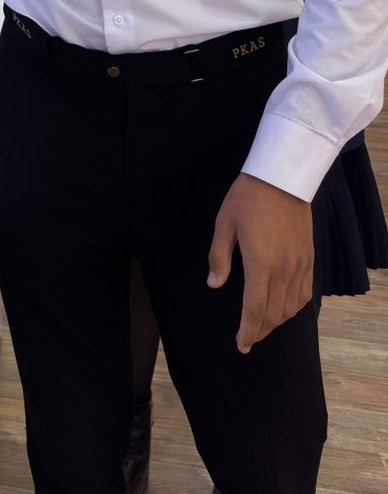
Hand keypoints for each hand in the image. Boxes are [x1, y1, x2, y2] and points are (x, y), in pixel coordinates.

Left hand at [207, 173, 312, 353]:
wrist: (282, 179)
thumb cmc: (248, 198)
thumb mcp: (224, 224)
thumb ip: (219, 257)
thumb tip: (214, 285)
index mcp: (260, 264)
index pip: (255, 309)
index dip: (248, 331)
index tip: (241, 344)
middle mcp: (284, 270)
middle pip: (273, 314)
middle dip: (259, 331)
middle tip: (247, 341)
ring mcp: (300, 266)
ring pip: (290, 308)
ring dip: (276, 322)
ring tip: (261, 327)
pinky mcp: (309, 259)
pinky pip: (305, 294)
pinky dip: (293, 308)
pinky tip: (283, 309)